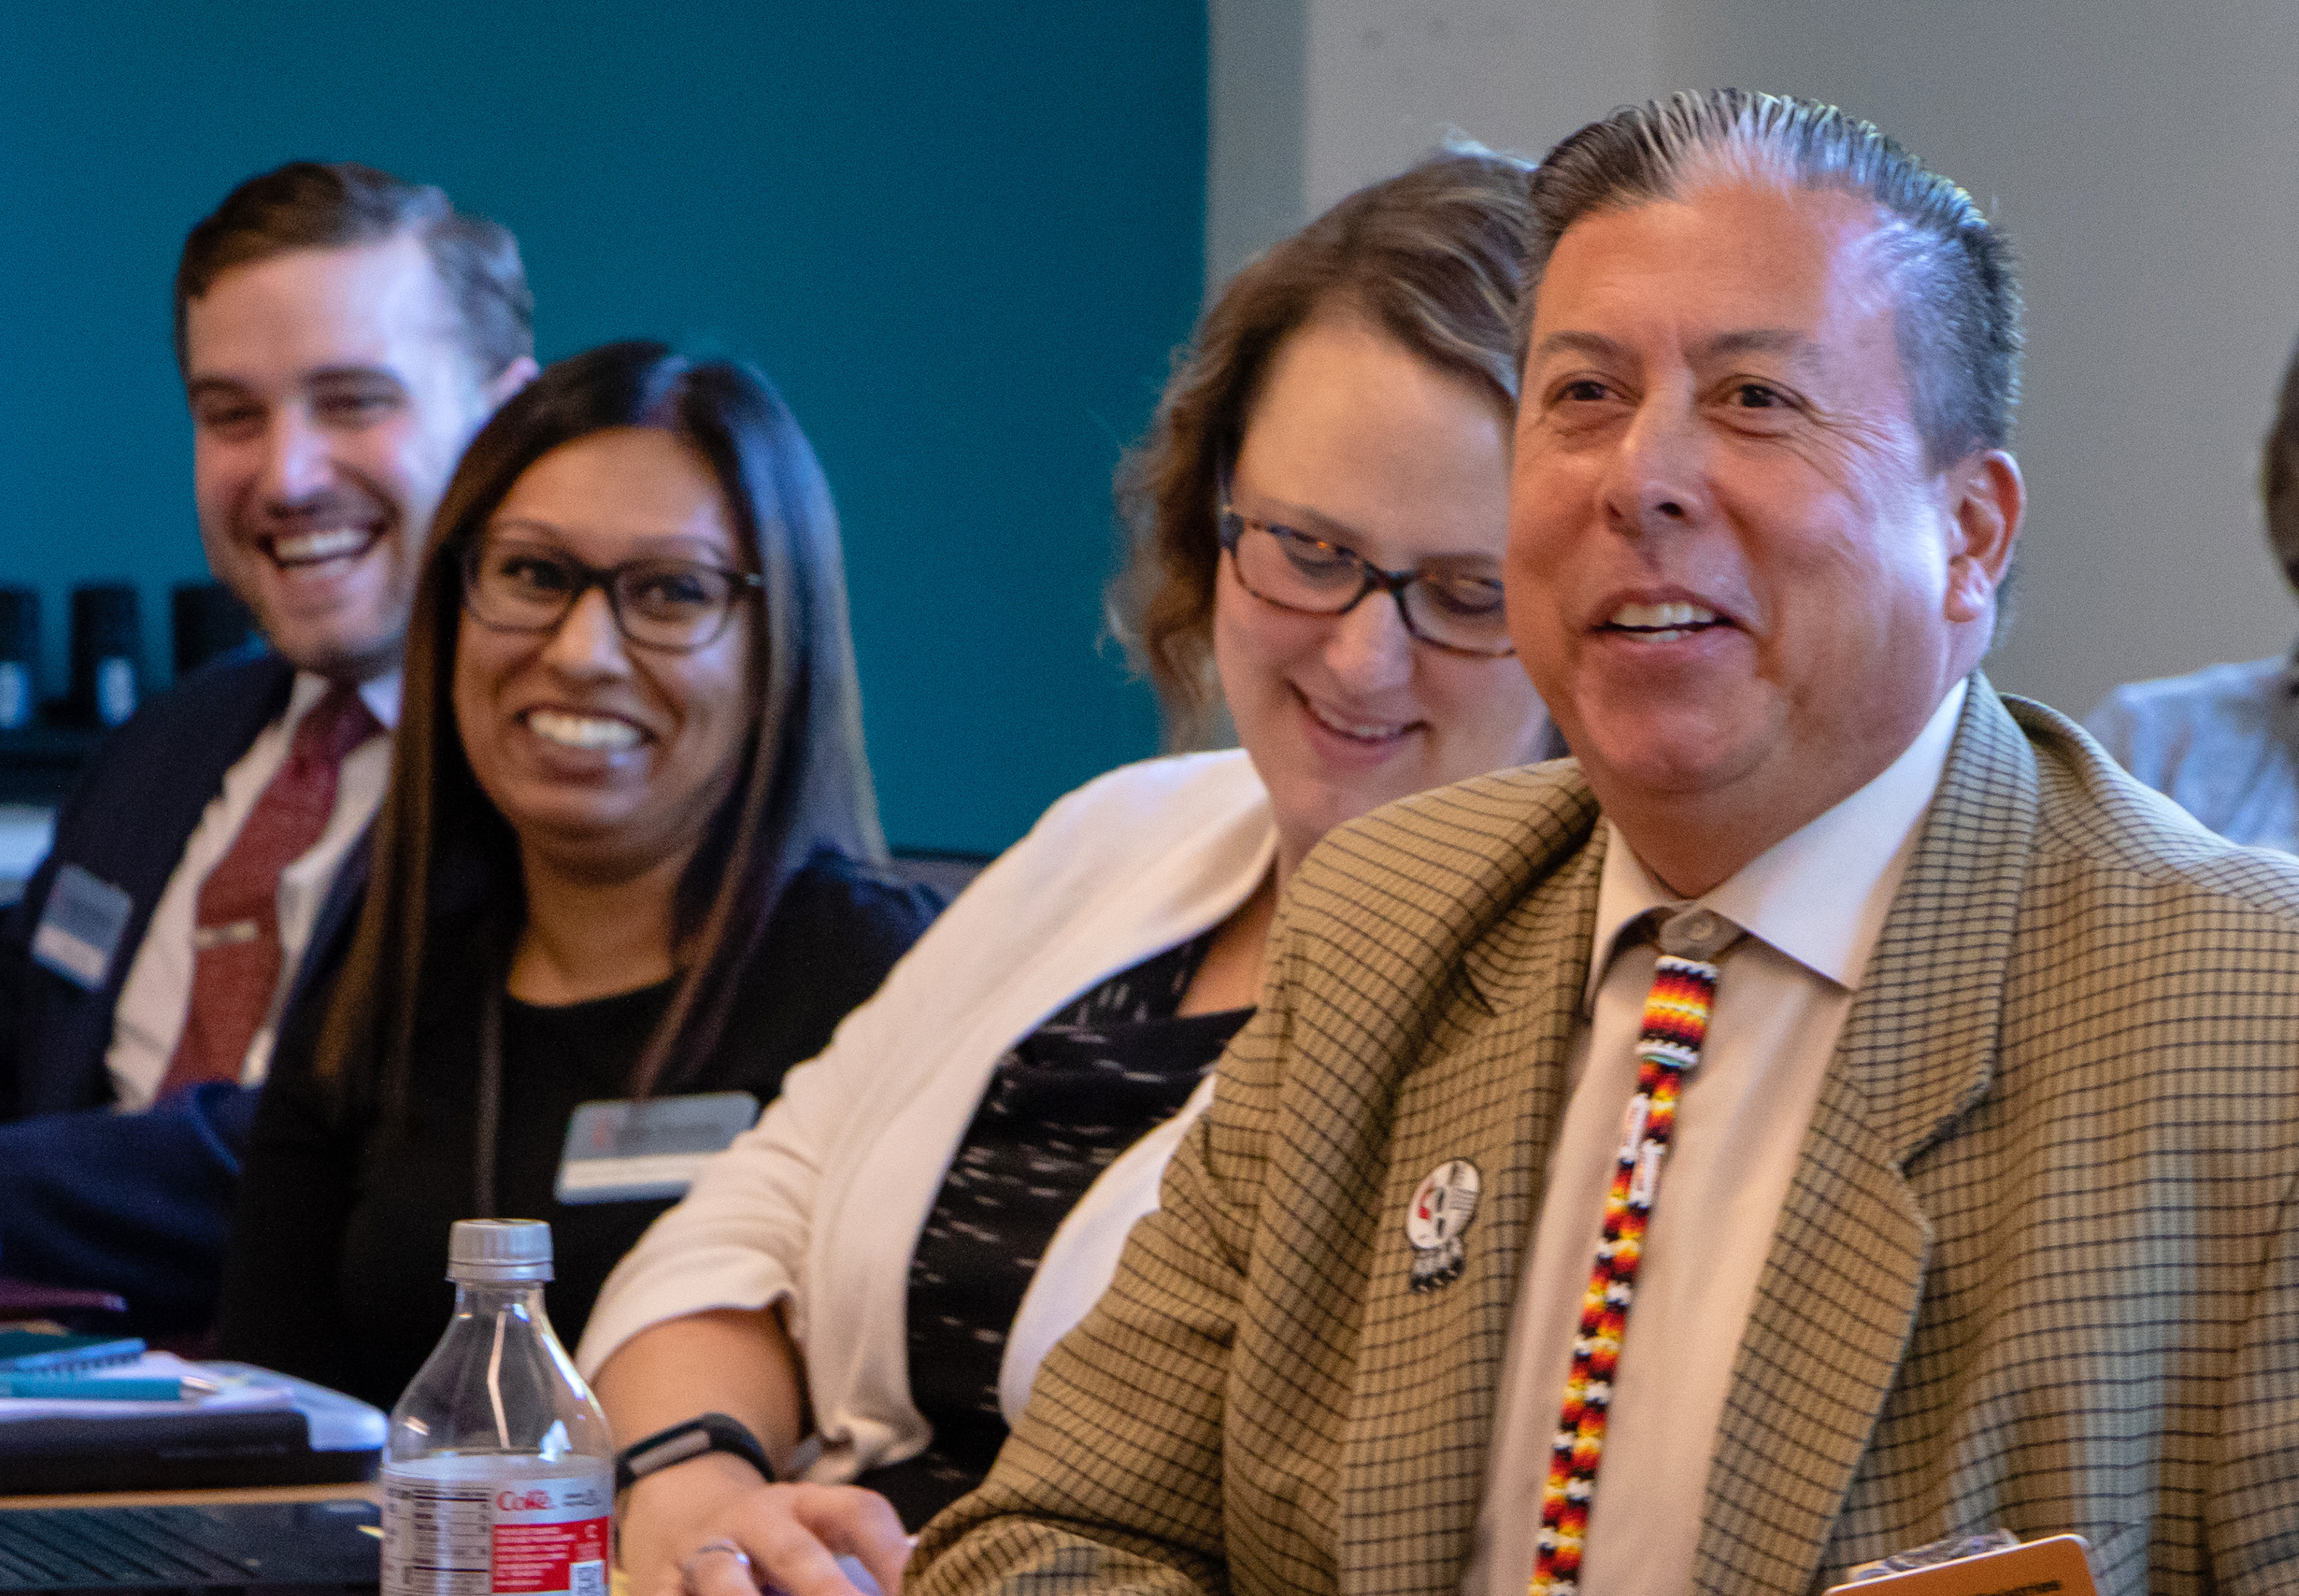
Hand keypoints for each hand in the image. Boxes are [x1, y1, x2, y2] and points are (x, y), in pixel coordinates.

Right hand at [624, 1458, 909, 1595]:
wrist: (680, 1508)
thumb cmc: (770, 1540)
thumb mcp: (812, 1533)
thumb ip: (860, 1559)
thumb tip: (913, 1584)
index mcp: (806, 1505)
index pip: (858, 1515)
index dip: (891, 1554)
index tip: (915, 1588)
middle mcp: (755, 1522)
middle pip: (794, 1552)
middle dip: (824, 1590)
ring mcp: (702, 1554)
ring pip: (721, 1579)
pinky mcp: (658, 1584)